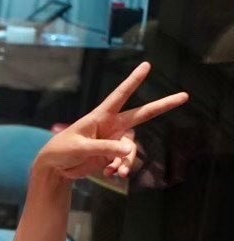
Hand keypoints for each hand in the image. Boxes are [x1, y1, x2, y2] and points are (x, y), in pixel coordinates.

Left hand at [34, 62, 187, 183]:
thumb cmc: (61, 150)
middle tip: (185, 96)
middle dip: (162, 106)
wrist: (54, 168)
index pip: (120, 96)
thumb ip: (104, 148)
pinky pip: (125, 161)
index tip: (146, 65)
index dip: (133, 81)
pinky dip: (120, 168)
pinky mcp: (111, 155)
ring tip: (118, 173)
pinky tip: (111, 174)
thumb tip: (129, 150)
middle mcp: (111, 126)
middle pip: (141, 114)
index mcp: (100, 117)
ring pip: (132, 148)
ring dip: (128, 161)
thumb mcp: (80, 148)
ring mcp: (113, 141)